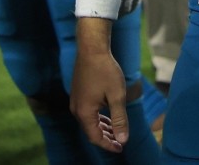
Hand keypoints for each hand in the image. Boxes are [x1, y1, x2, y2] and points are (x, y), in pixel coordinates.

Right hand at [71, 20, 129, 152]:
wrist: (92, 49)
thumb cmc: (106, 71)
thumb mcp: (117, 96)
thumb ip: (119, 119)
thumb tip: (122, 139)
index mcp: (85, 113)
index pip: (95, 137)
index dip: (108, 145)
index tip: (121, 148)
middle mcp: (76, 110)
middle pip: (91, 131)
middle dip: (106, 138)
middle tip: (120, 142)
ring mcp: (76, 101)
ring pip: (89, 122)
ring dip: (102, 128)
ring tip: (116, 132)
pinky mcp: (78, 94)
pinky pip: (88, 113)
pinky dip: (98, 118)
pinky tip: (108, 117)